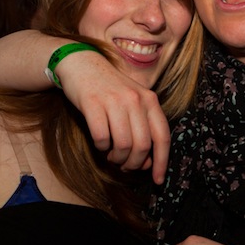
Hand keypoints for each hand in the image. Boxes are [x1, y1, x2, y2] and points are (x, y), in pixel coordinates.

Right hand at [57, 50, 169, 183]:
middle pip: (142, 146)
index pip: (163, 137)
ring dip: (116, 158)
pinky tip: (99, 142)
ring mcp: (114, 101)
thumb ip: (143, 129)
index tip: (158, 180)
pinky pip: (101, 138)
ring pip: (122, 145)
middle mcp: (135, 99)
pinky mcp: (93, 103)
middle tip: (124, 166)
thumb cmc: (110, 89)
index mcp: (150, 100)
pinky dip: (101, 147)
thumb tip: (147, 163)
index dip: (162, 162)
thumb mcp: (133, 103)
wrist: (82, 64)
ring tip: (111, 155)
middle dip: (133, 164)